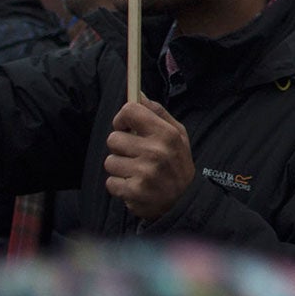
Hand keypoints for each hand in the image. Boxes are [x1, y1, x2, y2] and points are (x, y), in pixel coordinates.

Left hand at [105, 99, 196, 219]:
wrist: (185, 201)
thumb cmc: (177, 163)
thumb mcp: (177, 134)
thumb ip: (157, 113)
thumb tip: (138, 93)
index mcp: (167, 134)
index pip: (130, 111)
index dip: (122, 117)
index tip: (124, 126)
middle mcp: (156, 152)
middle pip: (113, 138)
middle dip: (121, 147)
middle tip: (135, 155)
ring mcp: (145, 173)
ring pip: (109, 161)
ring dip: (119, 168)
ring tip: (136, 172)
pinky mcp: (134, 192)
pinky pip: (110, 183)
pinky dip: (119, 186)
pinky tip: (135, 186)